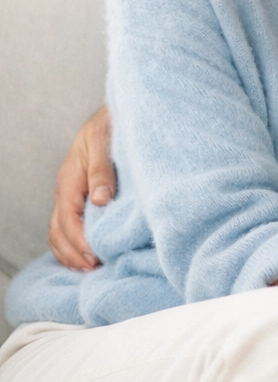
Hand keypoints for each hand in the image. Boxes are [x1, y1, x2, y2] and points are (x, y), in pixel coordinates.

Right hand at [48, 106, 115, 269]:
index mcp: (70, 178)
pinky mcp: (81, 195)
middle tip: (95, 269)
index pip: (67, 218)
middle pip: (58, 230)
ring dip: (72, 252)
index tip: (95, 256)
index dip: (79, 240)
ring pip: (59, 231)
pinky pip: (68, 225)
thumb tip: (101, 201)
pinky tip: (90, 254)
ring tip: (92, 268)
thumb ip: (102, 170)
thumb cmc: (110, 123)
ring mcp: (71, 194)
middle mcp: (66, 189)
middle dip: (74, 253)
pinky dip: (74, 244)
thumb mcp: (104, 140)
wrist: (114, 112)